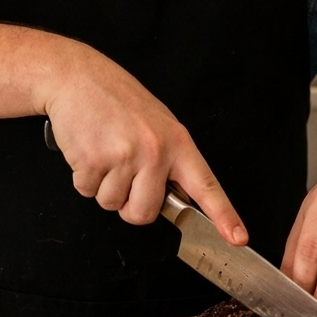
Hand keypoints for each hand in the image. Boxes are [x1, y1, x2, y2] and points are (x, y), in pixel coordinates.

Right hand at [43, 45, 247, 243]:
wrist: (78, 78)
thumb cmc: (117, 100)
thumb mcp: (158, 124)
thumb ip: (169, 160)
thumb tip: (175, 197)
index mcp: (177, 142)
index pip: (206, 185)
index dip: (224, 215)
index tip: (237, 237)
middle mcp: (155, 151)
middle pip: (144, 213)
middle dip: (128, 203)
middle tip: (122, 172)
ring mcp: (125, 156)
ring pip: (111, 204)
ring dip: (103, 186)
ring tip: (104, 151)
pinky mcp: (94, 161)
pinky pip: (87, 192)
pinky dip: (83, 177)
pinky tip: (88, 150)